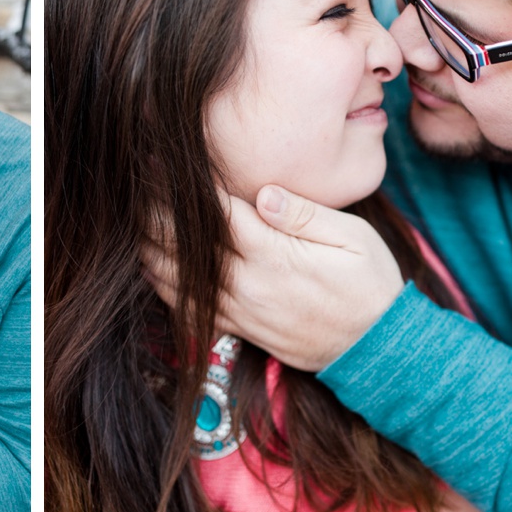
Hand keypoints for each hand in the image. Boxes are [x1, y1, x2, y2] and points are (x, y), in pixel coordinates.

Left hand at [144, 186, 404, 370]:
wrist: (379, 348)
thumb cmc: (371, 284)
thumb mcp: (355, 239)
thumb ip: (305, 215)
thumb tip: (263, 192)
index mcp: (274, 256)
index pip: (216, 215)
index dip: (183, 188)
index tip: (159, 163)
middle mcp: (249, 286)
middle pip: (187, 246)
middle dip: (156, 215)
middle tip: (133, 186)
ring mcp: (241, 312)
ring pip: (179, 280)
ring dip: (151, 249)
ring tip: (132, 220)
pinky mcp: (241, 331)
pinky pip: (191, 308)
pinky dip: (164, 287)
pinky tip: (149, 266)